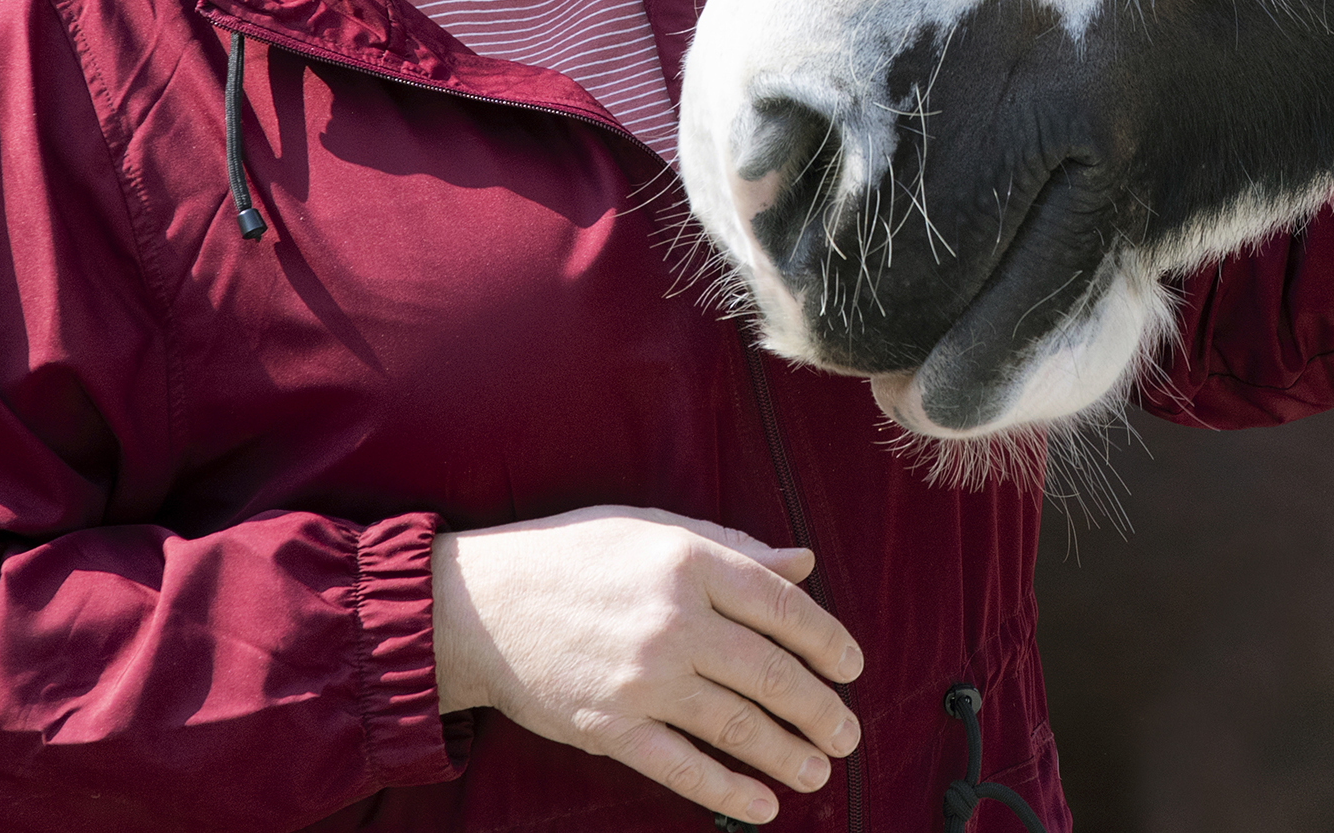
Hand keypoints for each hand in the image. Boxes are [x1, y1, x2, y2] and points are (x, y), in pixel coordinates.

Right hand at [430, 503, 862, 824]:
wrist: (480, 606)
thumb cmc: (574, 557)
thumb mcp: (655, 529)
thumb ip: (733, 547)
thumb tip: (803, 563)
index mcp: (691, 562)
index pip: (782, 608)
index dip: (827, 642)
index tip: (852, 667)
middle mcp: (674, 620)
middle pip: (770, 674)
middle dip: (819, 709)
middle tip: (847, 732)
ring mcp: (642, 678)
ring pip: (736, 726)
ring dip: (787, 755)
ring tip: (819, 770)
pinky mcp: (609, 726)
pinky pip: (681, 766)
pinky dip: (727, 789)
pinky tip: (762, 804)